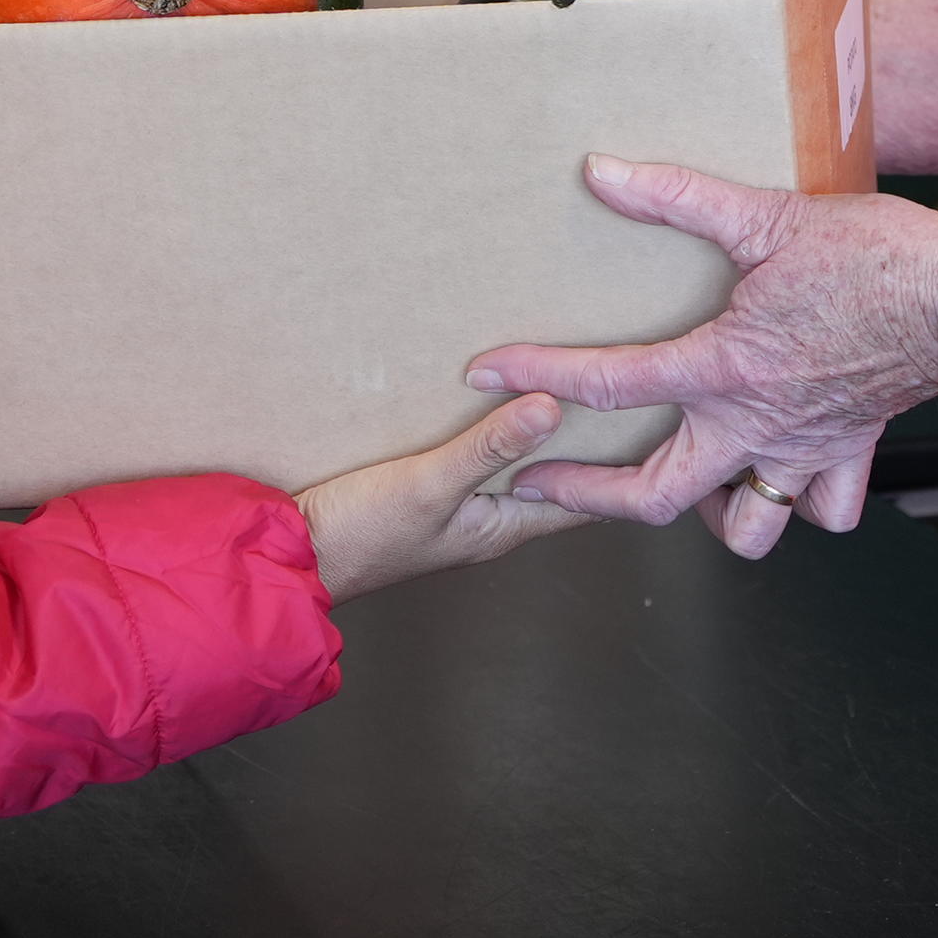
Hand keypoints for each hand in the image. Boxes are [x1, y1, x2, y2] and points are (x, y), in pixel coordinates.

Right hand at [296, 395, 589, 602]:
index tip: (642, 423)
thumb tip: (553, 408)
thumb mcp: (430, 485)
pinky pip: (473, 457)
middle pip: (553, 477)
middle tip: (608, 390)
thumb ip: (489, 448)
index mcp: (504, 527)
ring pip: (513, 465)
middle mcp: (489, 520)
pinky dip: (487, 429)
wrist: (295, 554)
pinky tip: (486, 398)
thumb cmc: (362, 536)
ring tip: (558, 382)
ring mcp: (459, 507)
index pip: (582, 501)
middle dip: (580, 440)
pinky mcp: (426, 490)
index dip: (615, 465)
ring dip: (531, 431)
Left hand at [466, 159, 937, 558]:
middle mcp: (756, 424)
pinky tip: (774, 470)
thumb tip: (603, 173)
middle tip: (538, 481)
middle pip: (653, 496)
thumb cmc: (878, 257)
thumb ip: (679, 198)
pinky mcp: (850, 451)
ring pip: (742, 526)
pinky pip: (820, 510)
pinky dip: (795, 503)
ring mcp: (805, 448)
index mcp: (726, 367)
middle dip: (584, 497)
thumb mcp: (768, 217)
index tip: (487, 372)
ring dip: (704, 513)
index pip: (612, 382)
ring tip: (676, 478)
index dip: (538, 376)